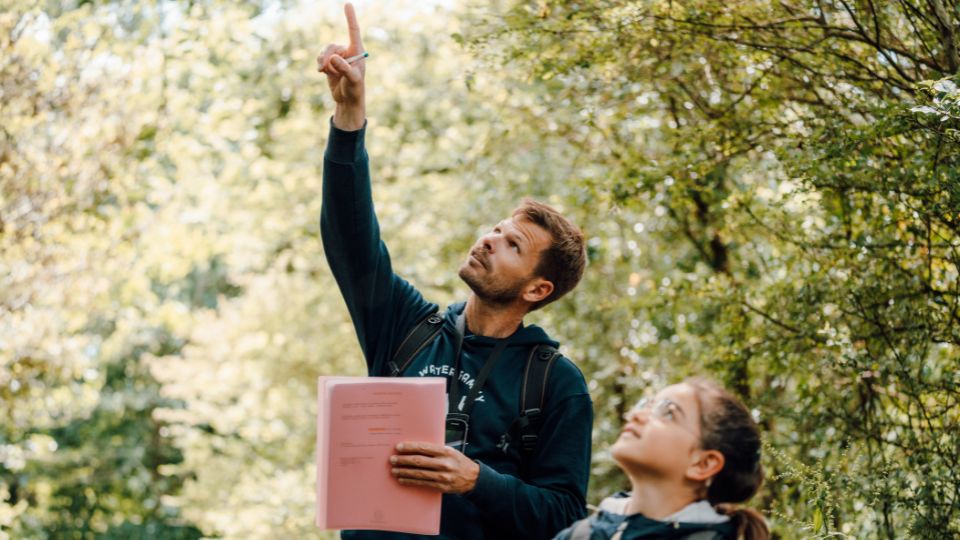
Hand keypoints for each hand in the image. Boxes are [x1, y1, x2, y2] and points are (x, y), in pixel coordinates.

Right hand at [316, 3, 364, 129]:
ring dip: (322, 61)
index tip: (347, 3)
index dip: (350, 18)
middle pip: (332, 45)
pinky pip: (321, 59)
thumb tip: (333, 58)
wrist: (347, 100)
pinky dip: (320, 65)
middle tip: (325, 68)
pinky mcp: (330, 63)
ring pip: (324, 51)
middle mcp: (348, 51)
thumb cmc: (355, 90)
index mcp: (358, 52)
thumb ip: (344, 68)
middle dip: (326, 56)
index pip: (353, 31)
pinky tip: (324, 73)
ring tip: (325, 72)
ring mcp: (338, 57)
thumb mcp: (353, 80)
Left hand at [390, 442, 480, 493]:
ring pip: (418, 473)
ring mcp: (442, 476)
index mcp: (445, 452)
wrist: (472, 478)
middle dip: (403, 460)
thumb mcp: (450, 451)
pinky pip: (422, 483)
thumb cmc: (458, 462)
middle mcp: (443, 463)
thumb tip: (415, 447)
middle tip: (392, 459)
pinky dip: (410, 481)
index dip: (409, 447)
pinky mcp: (440, 486)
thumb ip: (435, 450)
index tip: (398, 447)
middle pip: (418, 461)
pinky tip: (402, 479)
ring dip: (404, 471)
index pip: (423, 448)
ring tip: (394, 470)